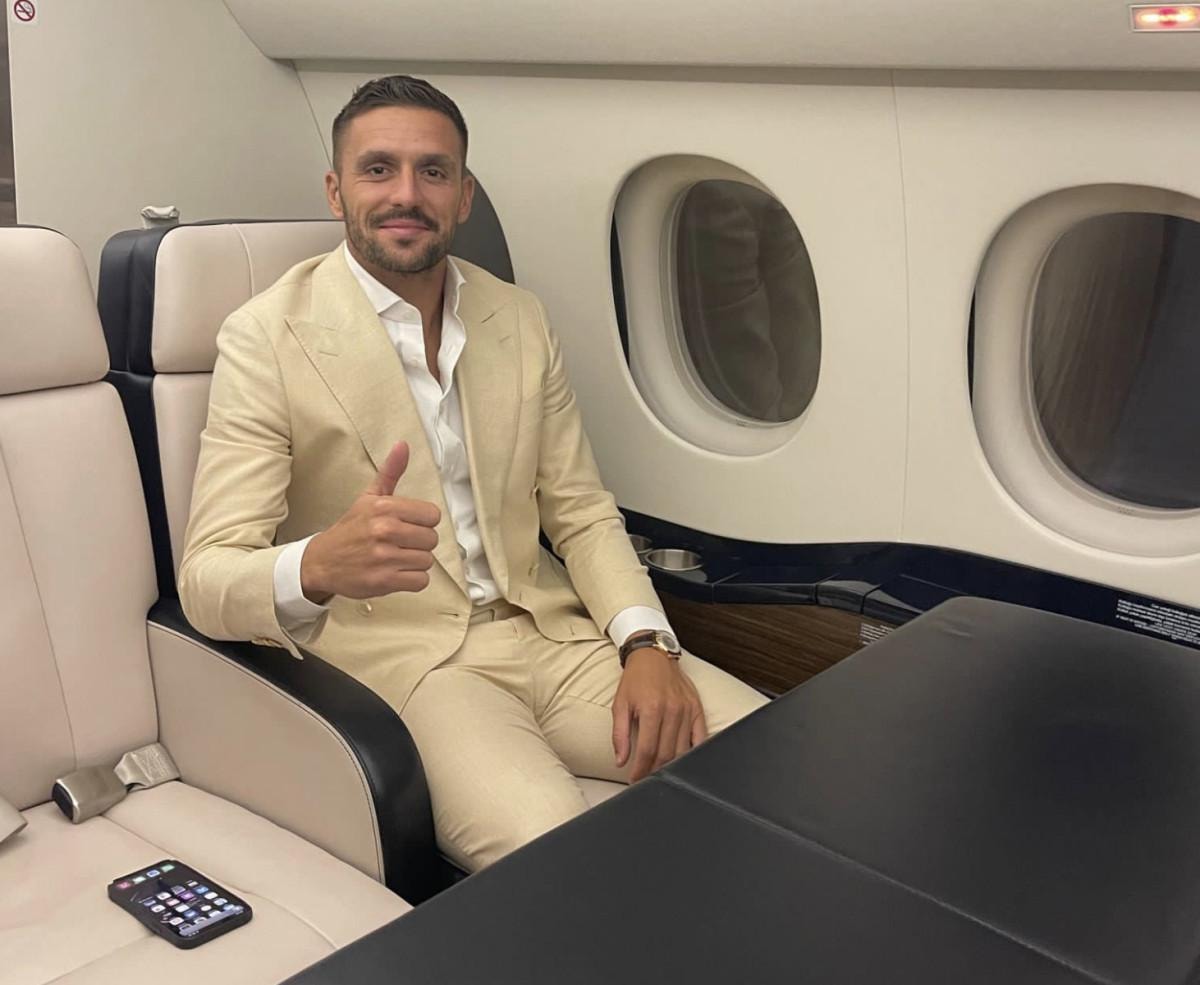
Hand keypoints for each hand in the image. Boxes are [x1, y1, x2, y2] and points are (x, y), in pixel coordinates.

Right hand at [300, 441, 440, 601]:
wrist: (321, 561)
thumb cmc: (350, 529)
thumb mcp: (369, 498)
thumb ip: (390, 472)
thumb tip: (403, 446)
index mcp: (384, 507)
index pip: (432, 515)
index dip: (423, 522)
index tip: (408, 525)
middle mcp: (384, 530)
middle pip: (431, 539)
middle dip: (419, 543)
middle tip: (400, 544)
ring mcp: (384, 557)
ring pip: (427, 561)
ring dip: (415, 562)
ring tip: (396, 558)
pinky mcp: (384, 581)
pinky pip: (420, 581)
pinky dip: (412, 579)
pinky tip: (397, 572)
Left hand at [612, 649, 707, 781]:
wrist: (653, 656)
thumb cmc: (635, 680)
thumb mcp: (619, 704)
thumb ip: (619, 735)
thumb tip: (620, 761)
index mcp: (652, 709)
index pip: (647, 750)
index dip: (640, 770)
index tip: (635, 779)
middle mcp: (672, 711)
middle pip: (666, 754)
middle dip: (654, 771)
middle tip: (646, 778)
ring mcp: (688, 710)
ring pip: (683, 750)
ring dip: (672, 765)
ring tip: (661, 772)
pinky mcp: (698, 709)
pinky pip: (700, 738)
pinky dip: (693, 753)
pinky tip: (683, 761)